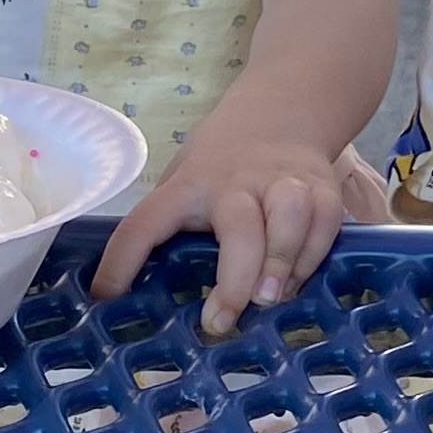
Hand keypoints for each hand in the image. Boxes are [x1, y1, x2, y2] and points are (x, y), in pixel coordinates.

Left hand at [89, 127, 351, 335]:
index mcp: (189, 185)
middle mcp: (236, 182)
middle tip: (221, 320)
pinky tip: (296, 281)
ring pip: (290, 217)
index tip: (107, 299)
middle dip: (234, 277)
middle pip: (238, 226)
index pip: (147, 220)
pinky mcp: (322, 188)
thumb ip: (175, 228)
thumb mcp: (186, 182)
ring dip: (283, 262)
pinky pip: (325, 223)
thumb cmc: (222, 166)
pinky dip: (313, 256)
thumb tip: (144, 293)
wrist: (283, 112)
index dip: (122, 260)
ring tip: (272, 299)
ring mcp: (283, 183)